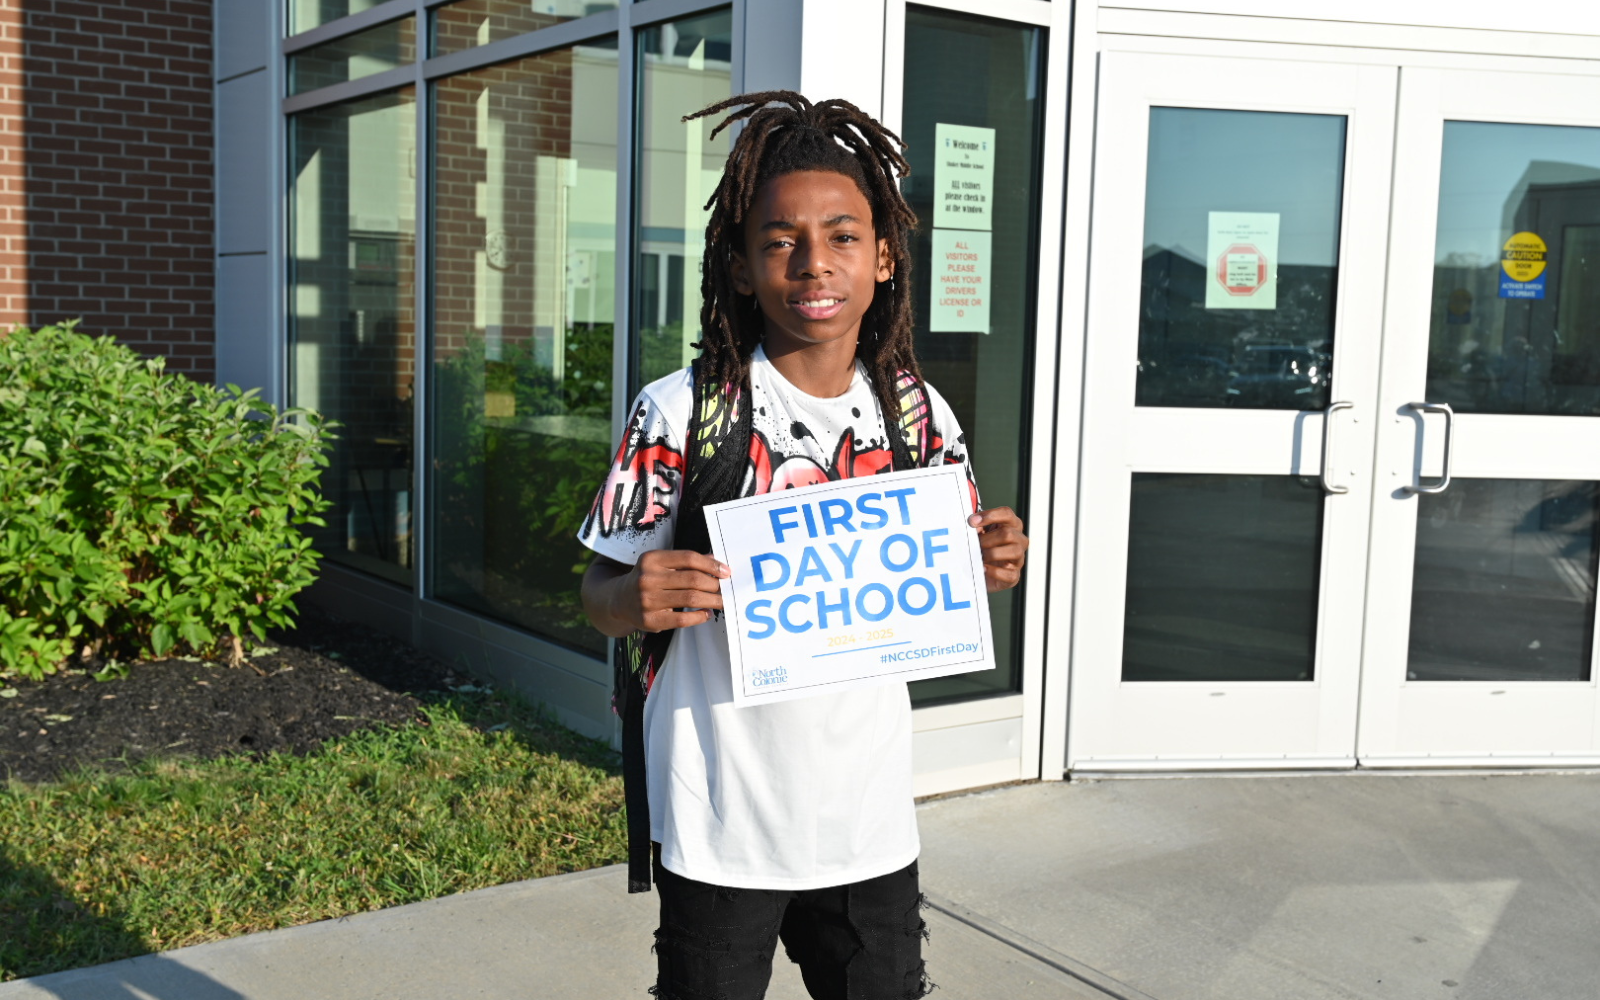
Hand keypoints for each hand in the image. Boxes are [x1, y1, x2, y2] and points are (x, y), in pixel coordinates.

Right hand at [609, 549, 730, 632]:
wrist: (620, 600)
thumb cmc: (648, 579)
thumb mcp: (661, 564)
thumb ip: (685, 561)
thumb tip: (715, 561)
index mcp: (651, 559)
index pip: (688, 558)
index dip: (711, 564)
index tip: (726, 572)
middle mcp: (647, 578)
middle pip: (692, 579)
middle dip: (714, 584)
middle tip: (725, 588)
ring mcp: (647, 600)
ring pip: (690, 598)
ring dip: (712, 600)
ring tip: (722, 601)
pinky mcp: (650, 620)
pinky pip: (682, 620)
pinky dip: (699, 616)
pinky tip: (706, 613)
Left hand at [968, 507, 1026, 591]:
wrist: (977, 574)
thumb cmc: (979, 550)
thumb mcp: (977, 536)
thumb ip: (976, 529)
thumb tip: (972, 525)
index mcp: (1011, 526)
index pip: (1007, 514)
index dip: (990, 516)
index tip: (971, 521)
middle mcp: (1018, 540)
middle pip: (1009, 533)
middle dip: (987, 539)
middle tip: (975, 545)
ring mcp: (1018, 559)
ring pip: (1014, 551)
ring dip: (992, 553)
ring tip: (979, 556)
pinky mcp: (1013, 576)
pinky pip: (1009, 574)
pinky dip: (994, 571)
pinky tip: (982, 568)